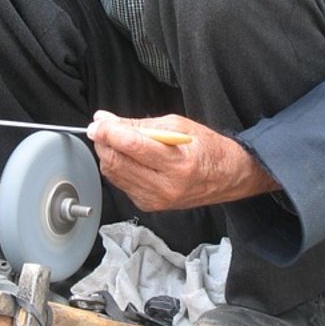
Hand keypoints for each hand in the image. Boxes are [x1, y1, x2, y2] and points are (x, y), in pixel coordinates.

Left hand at [86, 110, 278, 211]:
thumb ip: (138, 124)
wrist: (227, 177)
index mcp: (177, 163)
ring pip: (115, 175)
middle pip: (117, 163)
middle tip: (101, 128)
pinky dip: (118, 169)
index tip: (97, 124)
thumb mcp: (177, 126)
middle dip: (103, 143)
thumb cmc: (207, 149)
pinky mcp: (150, 205)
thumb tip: (106, 120)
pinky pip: (122, 185)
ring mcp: (156, 199)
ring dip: (108, 155)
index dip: (109, 132)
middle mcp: (166, 186)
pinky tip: (127, 158)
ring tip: (114, 140)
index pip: (132, 146)